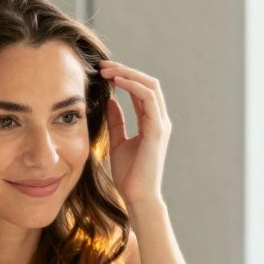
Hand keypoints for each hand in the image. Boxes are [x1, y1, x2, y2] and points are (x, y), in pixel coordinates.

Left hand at [99, 60, 169, 209]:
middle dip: (125, 71)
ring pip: (150, 86)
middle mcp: (159, 121)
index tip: (102, 72)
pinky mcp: (157, 130)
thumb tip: (111, 101)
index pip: (141, 91)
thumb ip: (116, 121)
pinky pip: (148, 98)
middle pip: (147, 83)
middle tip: (103, 66)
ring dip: (128, 74)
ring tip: (107, 70)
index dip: (123, 77)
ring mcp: (160, 124)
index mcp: (151, 123)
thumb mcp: (117, 142)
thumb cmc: (129, 174)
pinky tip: (116, 82)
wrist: (137, 196)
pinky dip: (133, 86)